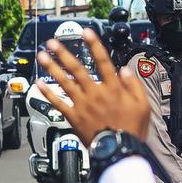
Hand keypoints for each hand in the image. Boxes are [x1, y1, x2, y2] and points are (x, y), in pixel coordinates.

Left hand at [35, 29, 149, 141]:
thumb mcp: (143, 106)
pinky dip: (47, 93)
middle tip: (53, 42)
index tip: (86, 32)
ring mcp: (82, 104)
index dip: (94, 45)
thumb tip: (125, 70)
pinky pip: (58, 103)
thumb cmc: (131, 130)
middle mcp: (95, 93)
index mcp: (113, 88)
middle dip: (64, 53)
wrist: (118, 150)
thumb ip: (134, 85)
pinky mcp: (74, 117)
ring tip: (42, 57)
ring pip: (64, 82)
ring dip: (52, 68)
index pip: (103, 61)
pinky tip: (38, 84)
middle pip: (77, 68)